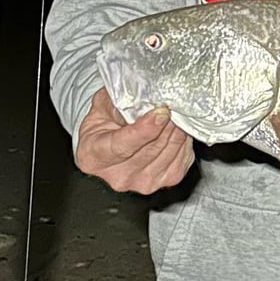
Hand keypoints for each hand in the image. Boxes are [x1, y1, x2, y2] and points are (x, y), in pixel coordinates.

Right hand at [75, 88, 194, 193]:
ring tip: (175, 114)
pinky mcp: (164, 182)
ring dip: (177, 130)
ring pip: (170, 153)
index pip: (124, 145)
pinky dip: (184, 142)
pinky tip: (178, 129)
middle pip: (152, 149)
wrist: (109, 141)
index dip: (146, 128)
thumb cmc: (104, 121)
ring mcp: (142, 182)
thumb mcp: (103, 103)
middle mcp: (118, 175)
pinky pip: (183, 159)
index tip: (161, 111)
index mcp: (95, 155)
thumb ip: (121, 100)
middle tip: (172, 104)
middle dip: (167, 123)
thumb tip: (146, 98)